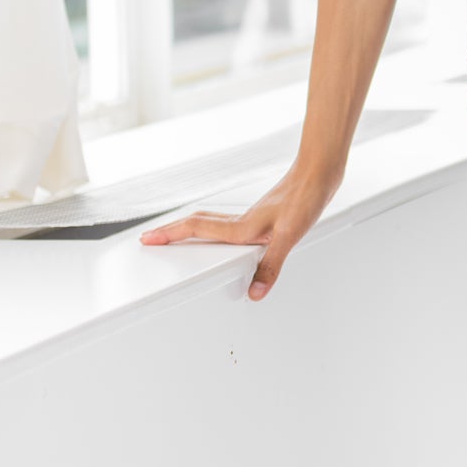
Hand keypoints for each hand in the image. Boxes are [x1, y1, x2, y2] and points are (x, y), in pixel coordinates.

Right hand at [137, 165, 341, 300]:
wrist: (318, 174)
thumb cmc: (305, 198)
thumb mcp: (291, 236)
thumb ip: (271, 265)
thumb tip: (255, 292)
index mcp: (241, 227)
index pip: (196, 228)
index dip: (170, 234)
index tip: (148, 239)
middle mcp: (241, 221)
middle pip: (196, 224)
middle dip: (170, 231)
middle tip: (149, 238)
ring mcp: (250, 217)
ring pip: (209, 221)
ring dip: (188, 228)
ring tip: (174, 237)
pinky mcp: (261, 215)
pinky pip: (225, 222)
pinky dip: (211, 228)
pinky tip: (221, 235)